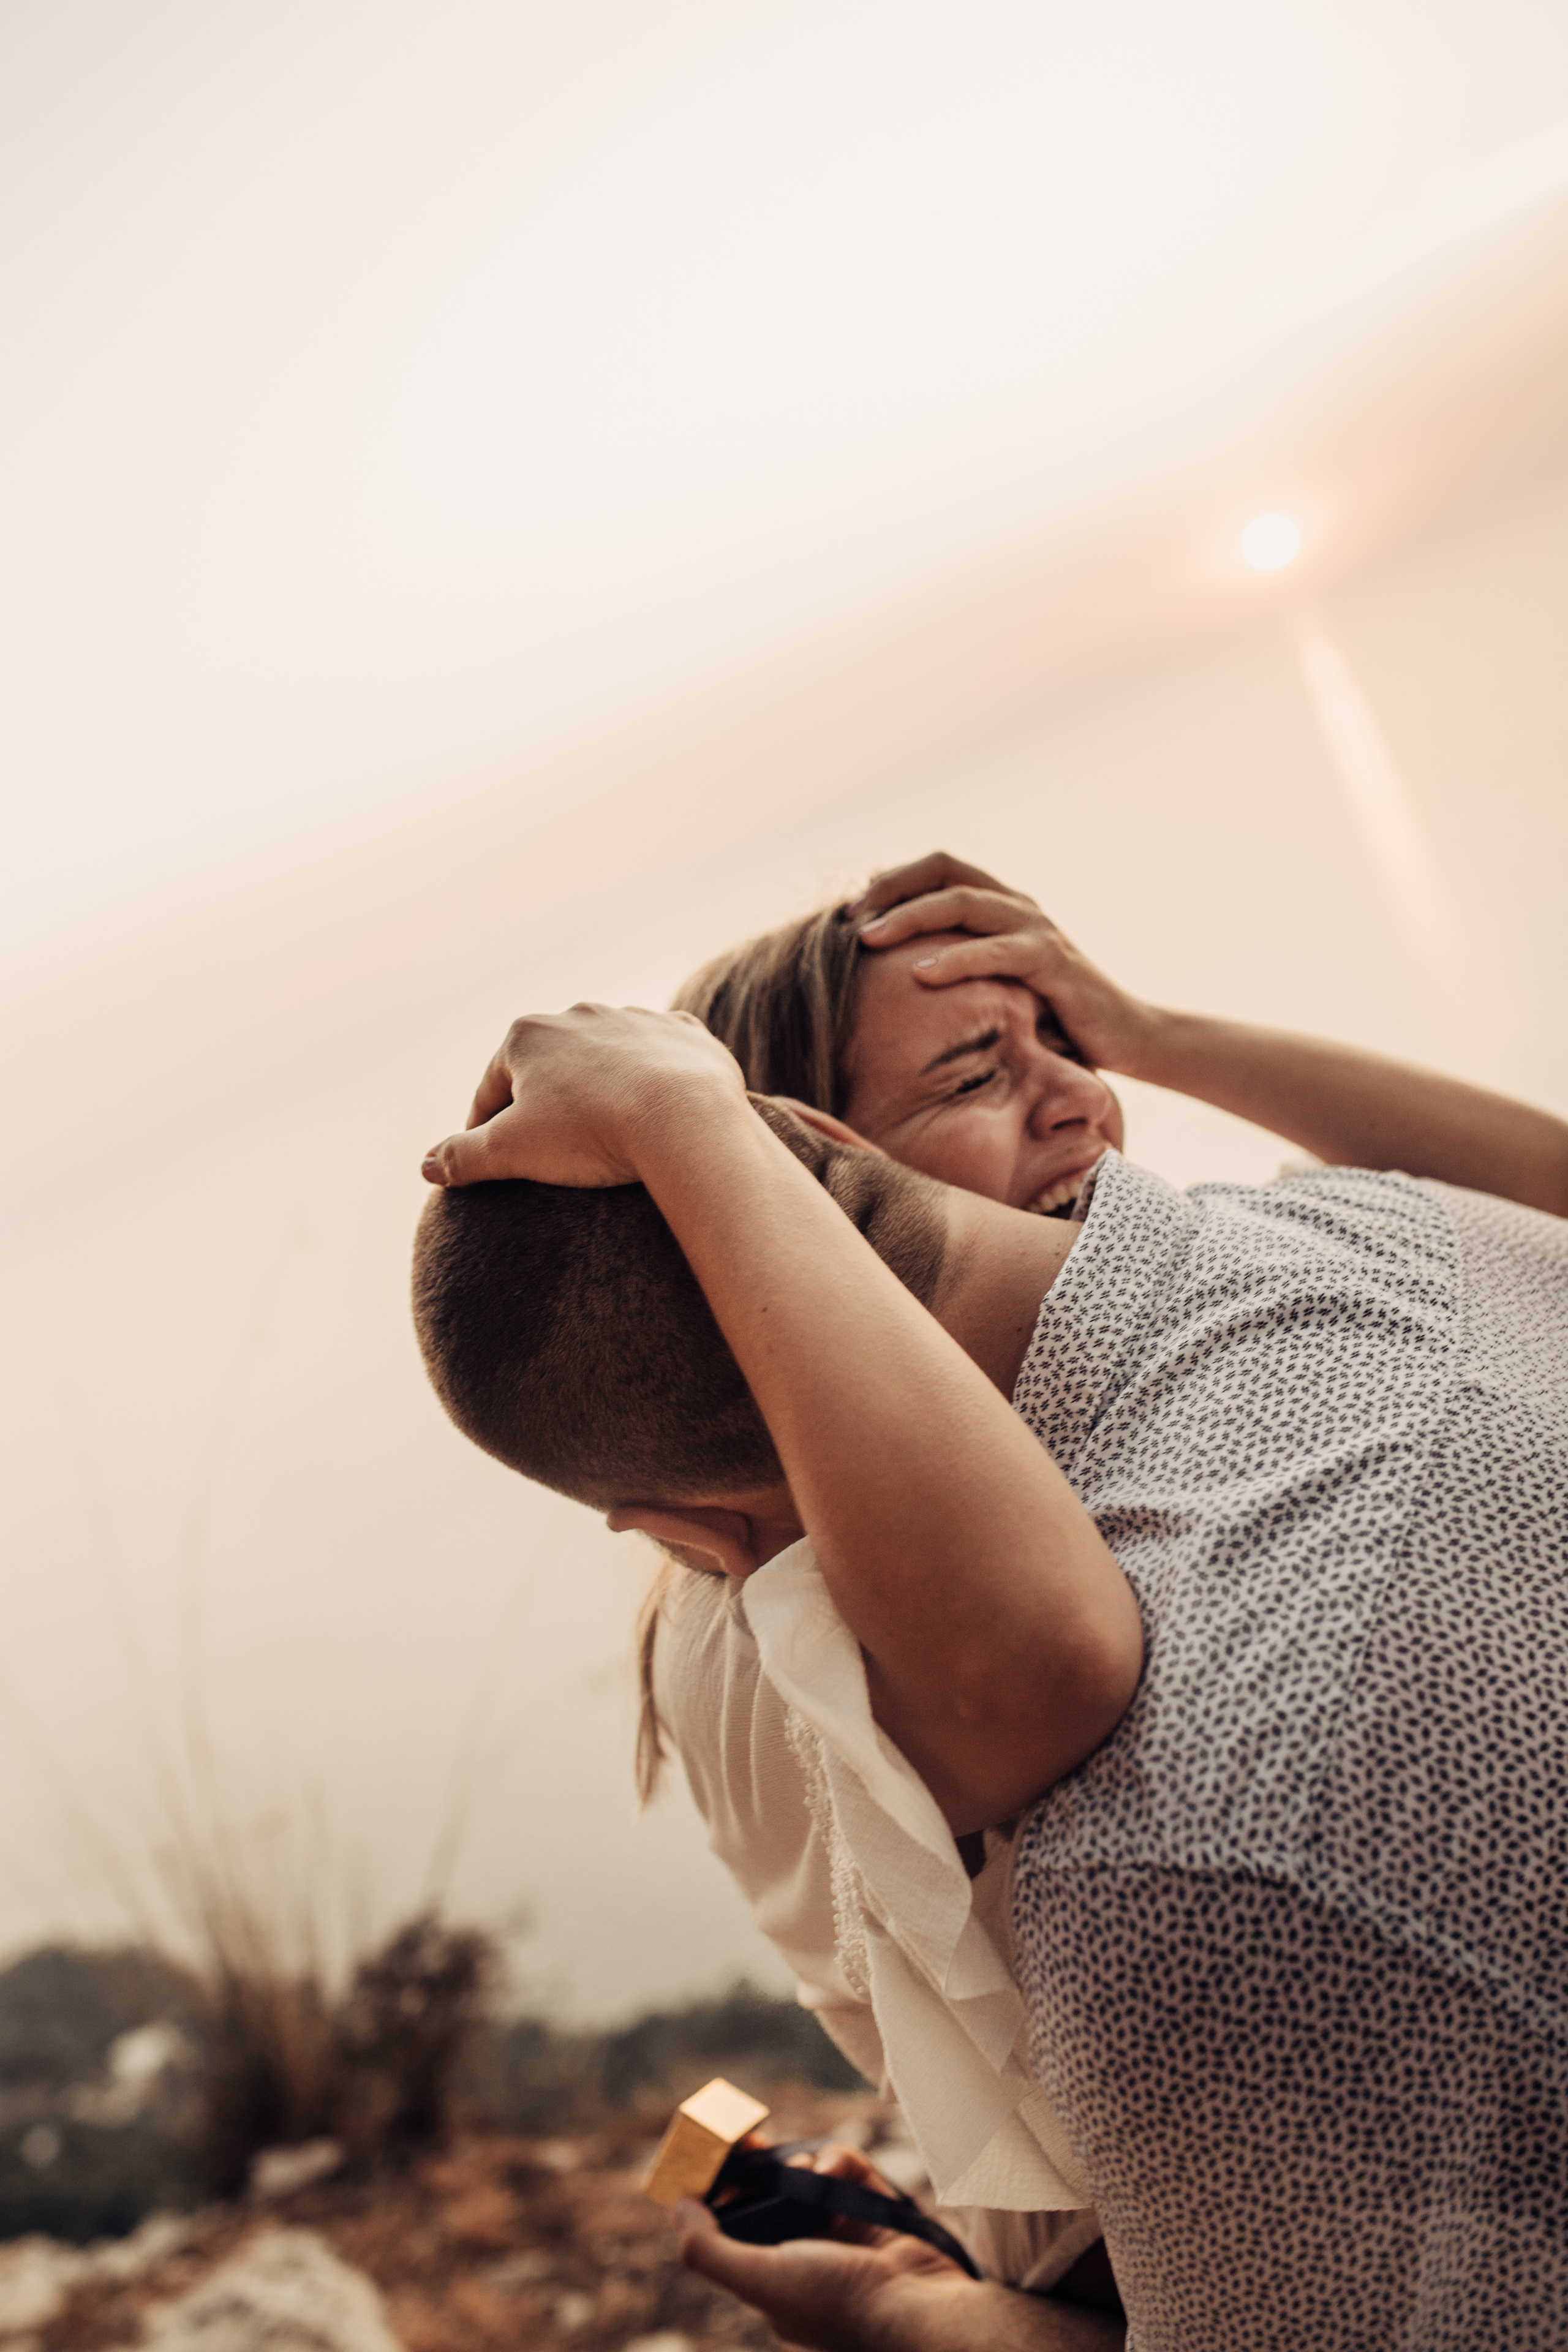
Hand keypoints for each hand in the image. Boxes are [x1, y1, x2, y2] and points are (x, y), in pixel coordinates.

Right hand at [420, 1003, 745, 1188]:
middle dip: (543, 1102)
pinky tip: (657, 1109)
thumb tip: (427, 1166)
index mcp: (528, 1036)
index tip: (490, 1158)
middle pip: (548, 1068)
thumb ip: (463, 1157)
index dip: (485, 1127)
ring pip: (606, 1059)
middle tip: (547, 1146)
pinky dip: (655, 1080)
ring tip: (605, 1129)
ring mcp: (636, 1019)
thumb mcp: (511, 1152)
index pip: (493, 1087)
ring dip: (600, 1087)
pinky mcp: (685, 1033)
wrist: (684, 1116)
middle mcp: (579, 1015)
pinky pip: (662, 1057)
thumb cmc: (590, 1133)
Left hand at [675, 2143, 966, 2351]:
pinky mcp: (872, 2209)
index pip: (737, 2225)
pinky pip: (847, 2169)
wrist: (917, 2305)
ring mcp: (840, 2230)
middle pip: (771, 2193)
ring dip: (805, 2163)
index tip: (715, 2157)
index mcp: (773, 2278)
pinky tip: (837, 2172)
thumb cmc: (837, 2301)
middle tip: (753, 2141)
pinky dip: (840, 2162)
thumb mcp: (760, 2280)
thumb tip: (678, 2207)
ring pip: (809, 2176)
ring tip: (809, 2172)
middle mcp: (804, 2253)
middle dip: (761, 2165)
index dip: (724, 2189)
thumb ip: (710, 2248)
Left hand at [847, 852, 1157, 1078]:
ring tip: (869, 938)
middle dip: (892, 891)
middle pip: (947, 874)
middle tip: (849, 917)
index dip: (894, 879)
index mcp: (1002, 906)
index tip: (851, 909)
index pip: (942, 868)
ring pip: (967, 902)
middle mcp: (1019, 907)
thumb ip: (960, 968)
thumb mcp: (998, 986)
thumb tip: (896, 973)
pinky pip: (1000, 951)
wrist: (1126, 1038)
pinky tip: (921, 975)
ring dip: (912, 916)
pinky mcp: (1055, 962)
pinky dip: (957, 960)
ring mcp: (1038, 930)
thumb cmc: (1055, 1017)